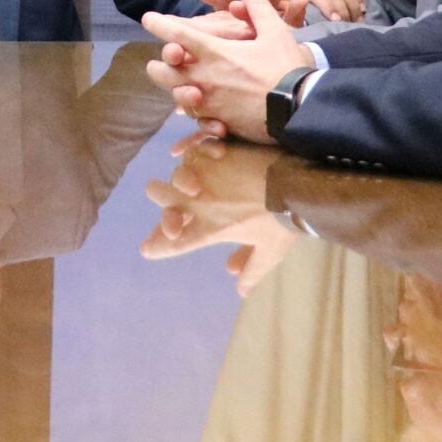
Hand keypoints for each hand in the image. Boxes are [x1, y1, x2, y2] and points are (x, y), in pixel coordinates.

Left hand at [142, 0, 311, 143]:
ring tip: (185, 83)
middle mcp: (203, 77)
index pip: (176, 34)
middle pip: (162, 71)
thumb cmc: (286, 67)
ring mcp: (208, 102)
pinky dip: (196, 112)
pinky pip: (195, 118)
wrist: (300, 108)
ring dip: (175, 87)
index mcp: (214, 52)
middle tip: (171, 59)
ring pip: (174, 95)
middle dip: (161, 64)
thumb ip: (257, 6)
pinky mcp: (217, 121)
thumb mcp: (274, 31)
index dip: (158, 24)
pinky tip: (205, 108)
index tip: (147, 19)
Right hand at [142, 135, 298, 293]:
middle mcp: (200, 201)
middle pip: (161, 196)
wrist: (295, 184)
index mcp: (210, 228)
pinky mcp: (217, 152)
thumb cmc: (284, 221)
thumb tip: (242, 292)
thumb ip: (252, 271)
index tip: (147, 249)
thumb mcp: (270, 252)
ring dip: (179, 176)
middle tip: (170, 202)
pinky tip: (209, 156)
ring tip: (189, 178)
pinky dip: (200, 153)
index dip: (159, 246)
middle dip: (160, 198)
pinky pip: (196, 149)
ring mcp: (206, 174)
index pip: (176, 241)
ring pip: (176, 171)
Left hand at [287, 0, 366, 23]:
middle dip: (343, 8)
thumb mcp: (287, 22)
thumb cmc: (288, 23)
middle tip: (349, 24)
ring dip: (352, 4)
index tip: (336, 20)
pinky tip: (361, 9)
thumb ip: (293, 13)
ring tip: (356, 21)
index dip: (328, 5)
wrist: (286, 13)